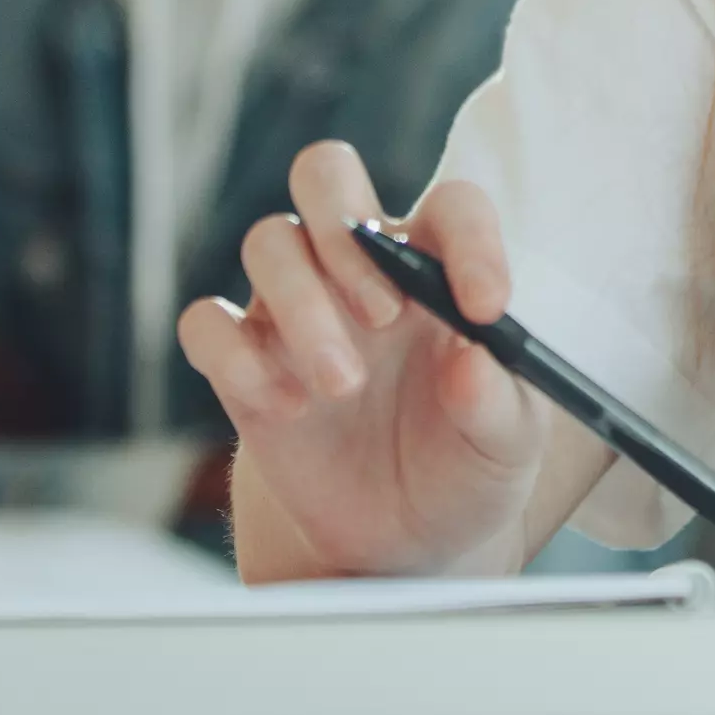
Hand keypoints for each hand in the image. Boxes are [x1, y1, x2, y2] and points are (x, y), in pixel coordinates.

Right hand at [175, 143, 546, 578]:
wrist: (406, 538)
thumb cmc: (466, 466)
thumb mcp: (506, 448)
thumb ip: (498, 401)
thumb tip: (472, 359)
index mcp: (438, 267)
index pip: (450, 207)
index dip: (471, 242)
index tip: (485, 308)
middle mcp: (360, 269)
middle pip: (324, 175)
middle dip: (343, 227)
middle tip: (383, 314)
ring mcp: (295, 309)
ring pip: (268, 243)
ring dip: (302, 306)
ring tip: (343, 386)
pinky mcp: (244, 363)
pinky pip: (207, 324)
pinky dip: (235, 359)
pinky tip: (286, 407)